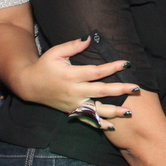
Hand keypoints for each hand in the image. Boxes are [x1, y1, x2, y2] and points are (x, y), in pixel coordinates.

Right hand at [18, 37, 138, 114]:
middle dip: (120, 90)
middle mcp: (74, 91)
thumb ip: (73, 46)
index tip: (126, 64)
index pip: (96, 72)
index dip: (112, 68)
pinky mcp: (72, 111)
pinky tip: (112, 127)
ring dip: (114, 111)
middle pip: (101, 91)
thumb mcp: (56, 52)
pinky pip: (88, 119)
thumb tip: (89, 38)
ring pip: (97, 109)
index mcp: (71, 75)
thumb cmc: (44, 65)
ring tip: (129, 112)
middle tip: (136, 88)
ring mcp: (73, 103)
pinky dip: (100, 124)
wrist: (29, 85)